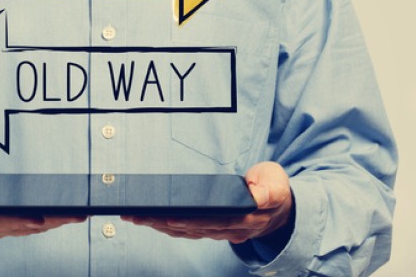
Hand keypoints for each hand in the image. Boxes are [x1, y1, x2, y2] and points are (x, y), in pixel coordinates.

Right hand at [0, 164, 86, 244]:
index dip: (17, 221)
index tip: (39, 217)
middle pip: (17, 227)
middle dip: (48, 221)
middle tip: (74, 214)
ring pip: (24, 229)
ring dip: (51, 223)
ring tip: (76, 214)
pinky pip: (21, 225)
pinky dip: (42, 221)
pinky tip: (58, 216)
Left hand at [121, 162, 292, 243]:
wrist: (280, 210)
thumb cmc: (274, 190)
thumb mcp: (277, 184)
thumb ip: (269, 190)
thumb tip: (257, 195)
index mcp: (244, 217)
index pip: (211, 220)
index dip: (188, 220)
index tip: (167, 216)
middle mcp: (229, 229)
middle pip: (190, 228)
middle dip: (161, 222)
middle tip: (137, 215)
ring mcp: (220, 231)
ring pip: (184, 232)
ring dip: (158, 226)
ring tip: (135, 217)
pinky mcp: (213, 229)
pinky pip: (186, 231)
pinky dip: (166, 227)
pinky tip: (150, 221)